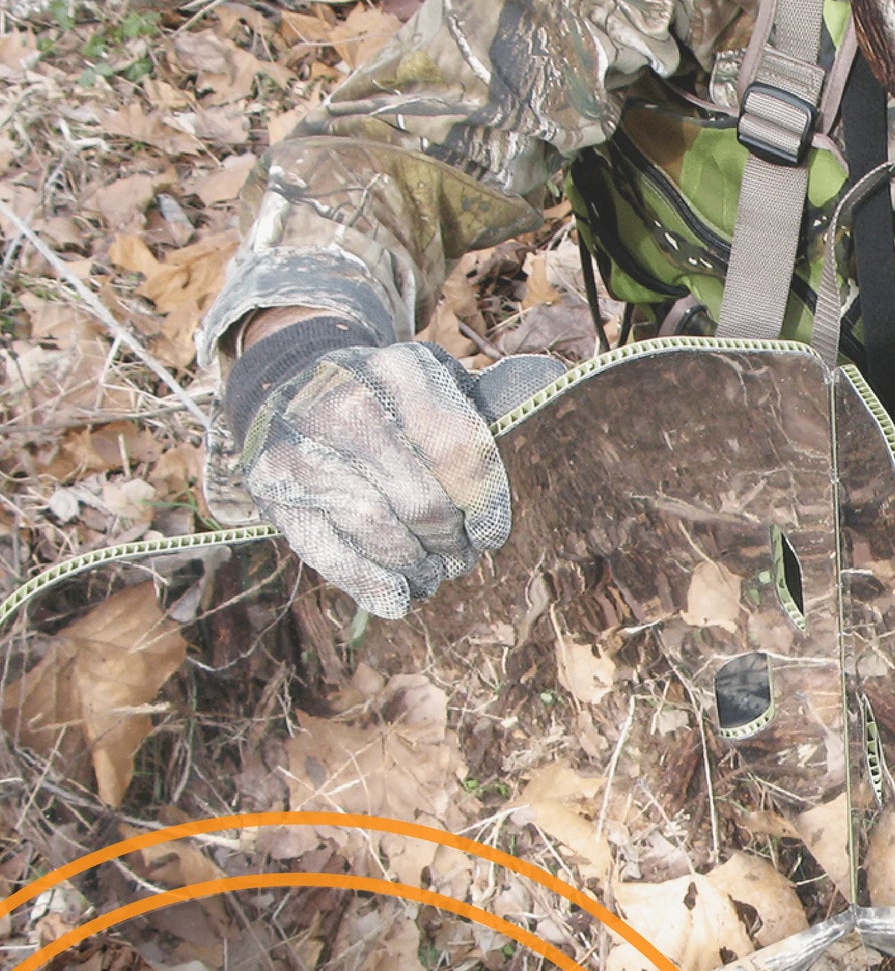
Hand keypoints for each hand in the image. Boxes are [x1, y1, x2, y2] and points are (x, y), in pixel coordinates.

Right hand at [229, 322, 510, 617]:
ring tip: (430, 573)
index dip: (485, 507)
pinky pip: (331, 554)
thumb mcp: (433, 378)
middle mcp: (347, 407)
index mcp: (400, 374)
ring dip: (417, 568)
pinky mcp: (274, 491)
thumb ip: (486, 396)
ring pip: (380, 533)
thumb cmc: (385, 395)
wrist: (287, 386)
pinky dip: (371, 584)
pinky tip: (397, 596)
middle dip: (451, 543)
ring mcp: (303, 450)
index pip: (462, 454)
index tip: (488, 535)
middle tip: (458, 557)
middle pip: (424, 504)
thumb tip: (544, 385)